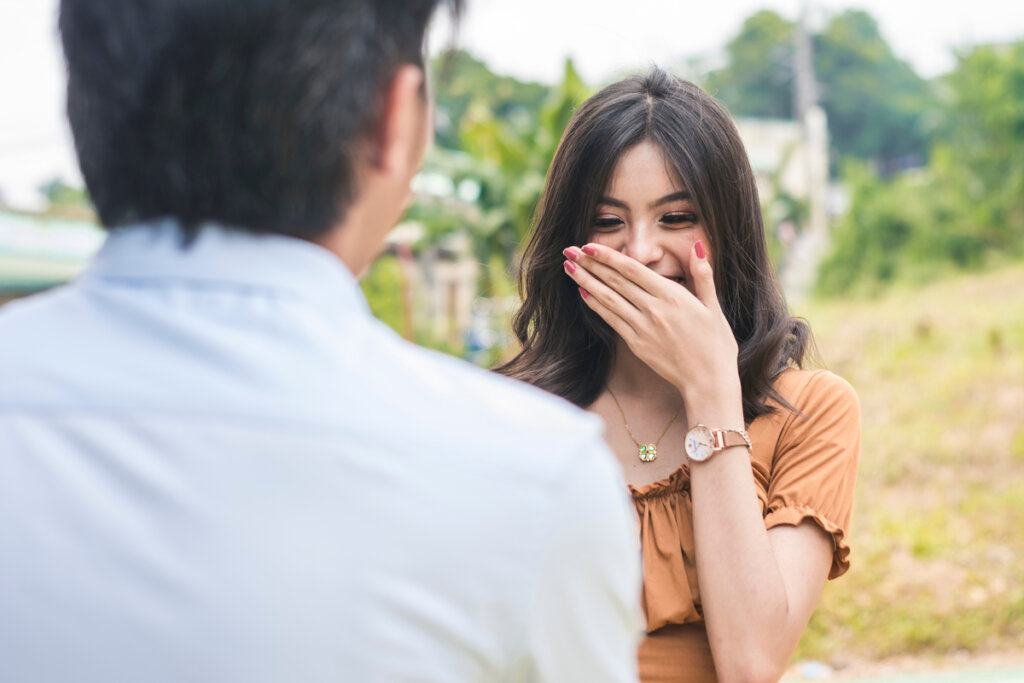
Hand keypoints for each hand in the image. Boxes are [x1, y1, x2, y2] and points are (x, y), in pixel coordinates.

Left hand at [562, 241, 740, 408]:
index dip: (608, 257)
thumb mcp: (714, 307)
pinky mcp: (636, 344)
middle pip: (616, 282)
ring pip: (609, 300)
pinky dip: (596, 306)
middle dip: (591, 264)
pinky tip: (584, 293)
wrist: (708, 382)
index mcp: (673, 296)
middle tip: (570, 251)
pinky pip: (612, 321)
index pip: (633, 270)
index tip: (589, 246)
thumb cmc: (716, 345)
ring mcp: (643, 328)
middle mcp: (654, 310)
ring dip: (586, 282)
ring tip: (569, 268)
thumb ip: (703, 275)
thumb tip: (698, 245)